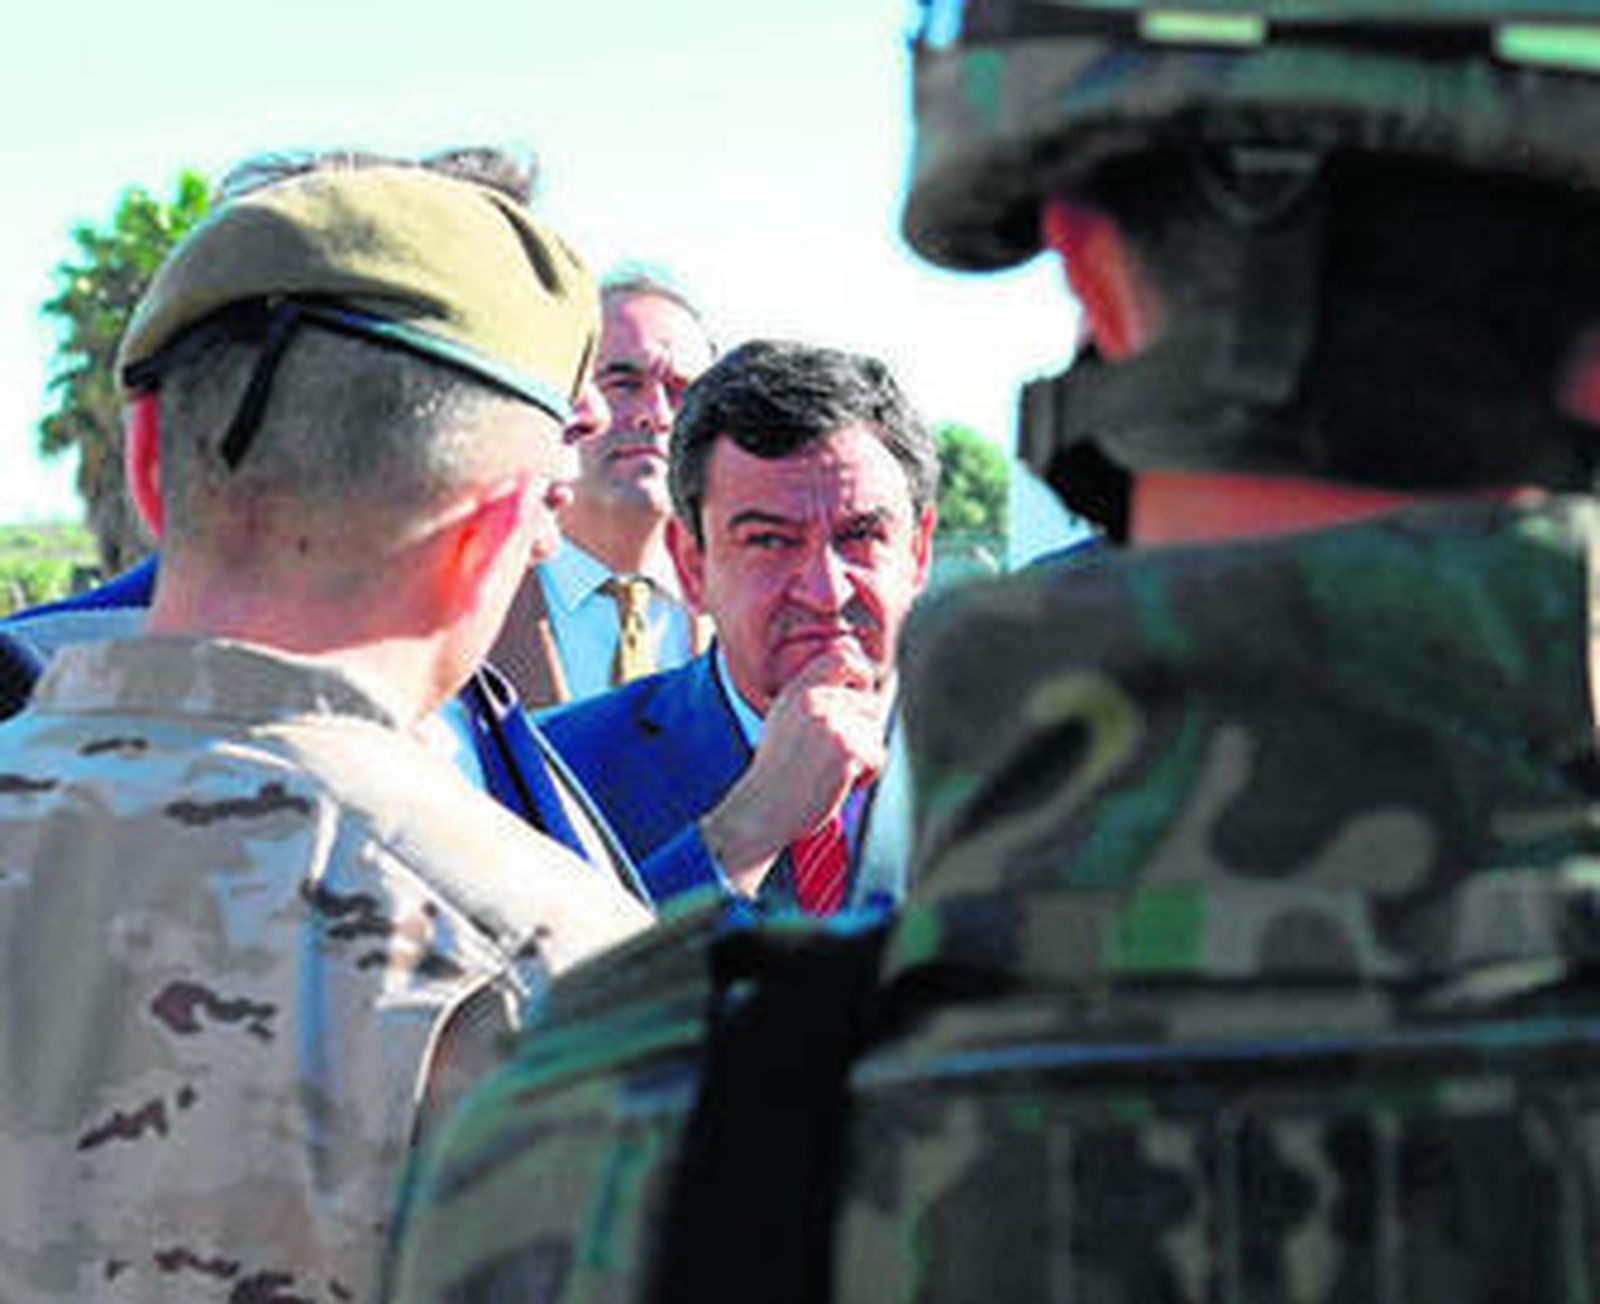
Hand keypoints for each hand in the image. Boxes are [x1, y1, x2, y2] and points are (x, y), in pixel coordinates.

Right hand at [699, 649, 888, 895]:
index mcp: (798, 690)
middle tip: (833, 754)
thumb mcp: (787, 720)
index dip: (861, 671)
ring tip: (830, 770)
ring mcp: (831, 722)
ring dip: (863, 755)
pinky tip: (837, 783)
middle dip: (863, 731)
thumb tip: (859, 670)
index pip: (843, 654)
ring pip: (875, 732)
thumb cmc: (779, 773)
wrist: (763, 810)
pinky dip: (865, 775)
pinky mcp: (847, 747)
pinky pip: (877, 756)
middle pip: (869, 702)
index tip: (859, 692)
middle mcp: (814, 700)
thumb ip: (816, 696)